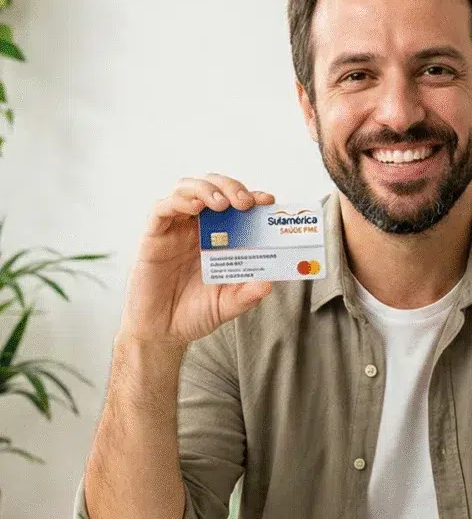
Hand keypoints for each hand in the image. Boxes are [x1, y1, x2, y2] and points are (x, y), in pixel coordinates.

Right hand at [119, 173, 274, 345]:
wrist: (163, 332)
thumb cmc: (195, 313)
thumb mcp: (228, 305)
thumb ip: (247, 295)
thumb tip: (269, 284)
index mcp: (222, 238)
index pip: (238, 205)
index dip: (253, 197)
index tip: (268, 201)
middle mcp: (200, 228)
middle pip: (215, 187)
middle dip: (232, 187)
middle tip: (245, 202)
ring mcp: (176, 229)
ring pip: (188, 189)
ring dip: (207, 189)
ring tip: (222, 204)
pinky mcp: (154, 236)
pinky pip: (162, 208)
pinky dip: (179, 201)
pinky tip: (195, 208)